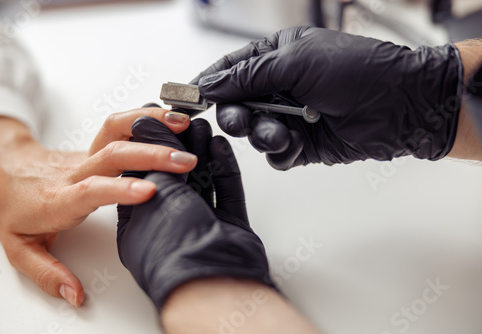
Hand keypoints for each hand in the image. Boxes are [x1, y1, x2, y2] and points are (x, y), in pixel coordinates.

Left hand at [0, 108, 195, 305]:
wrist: (9, 171)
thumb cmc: (16, 205)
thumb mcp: (20, 247)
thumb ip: (47, 272)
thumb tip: (74, 293)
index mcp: (60, 198)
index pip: (90, 189)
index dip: (120, 189)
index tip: (149, 191)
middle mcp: (76, 171)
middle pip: (113, 153)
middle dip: (151, 155)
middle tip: (184, 162)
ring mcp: (87, 154)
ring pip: (117, 128)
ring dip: (150, 122)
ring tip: (181, 123)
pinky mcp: (97, 146)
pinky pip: (121, 126)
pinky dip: (147, 117)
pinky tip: (169, 117)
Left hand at [117, 116, 274, 310]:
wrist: (211, 288)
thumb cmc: (173, 253)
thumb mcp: (153, 200)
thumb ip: (153, 166)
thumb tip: (147, 135)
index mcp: (134, 224)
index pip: (132, 180)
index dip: (144, 150)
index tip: (155, 130)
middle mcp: (163, 224)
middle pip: (166, 176)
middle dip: (171, 146)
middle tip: (178, 121)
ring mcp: (196, 224)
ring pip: (196, 180)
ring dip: (197, 152)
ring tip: (198, 126)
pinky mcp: (223, 225)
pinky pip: (223, 192)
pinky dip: (222, 168)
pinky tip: (218, 146)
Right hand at [193, 26, 462, 168]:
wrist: (401, 104)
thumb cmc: (356, 70)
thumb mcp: (297, 61)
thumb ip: (248, 74)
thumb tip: (209, 83)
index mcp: (277, 56)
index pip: (231, 70)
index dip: (208, 85)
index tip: (186, 99)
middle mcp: (281, 87)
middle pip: (237, 105)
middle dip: (236, 115)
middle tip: (240, 120)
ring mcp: (291, 116)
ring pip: (254, 132)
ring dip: (262, 134)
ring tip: (281, 132)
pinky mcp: (303, 144)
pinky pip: (276, 154)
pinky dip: (280, 152)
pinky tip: (295, 144)